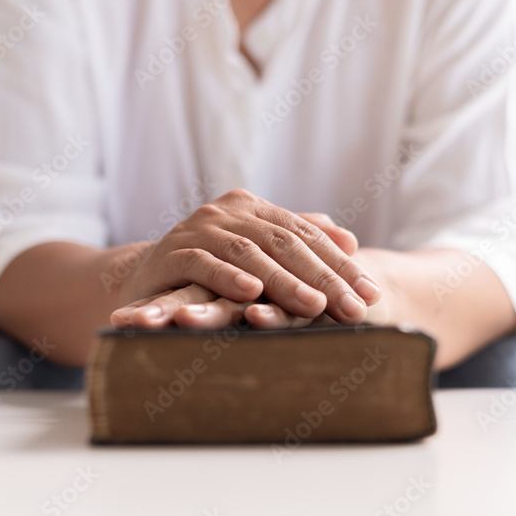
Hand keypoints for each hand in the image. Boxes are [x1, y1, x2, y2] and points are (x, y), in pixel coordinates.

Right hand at [118, 191, 379, 324]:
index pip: (306, 235)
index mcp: (252, 208)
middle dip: (323, 277)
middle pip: (284, 242)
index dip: (341, 264)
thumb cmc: (208, 275)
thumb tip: (351, 239)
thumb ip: (298, 243)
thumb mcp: (257, 259)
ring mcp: (197, 228)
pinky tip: (252, 293)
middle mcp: (226, 211)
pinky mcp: (170, 253)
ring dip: (284, 281)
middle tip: (354, 307)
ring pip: (249, 252)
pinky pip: (204, 263)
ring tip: (315, 305)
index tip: (371, 295)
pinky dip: (228, 278)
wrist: (144, 284)